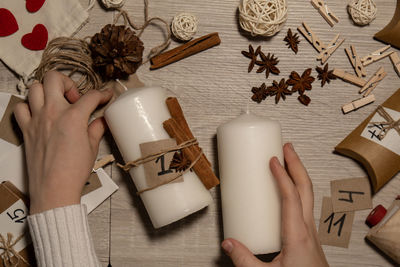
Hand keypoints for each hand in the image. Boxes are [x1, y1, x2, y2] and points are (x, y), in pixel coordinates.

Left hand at [14, 71, 112, 213]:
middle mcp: (53, 113)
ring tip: (57, 103)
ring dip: (47, 91)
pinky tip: (39, 114)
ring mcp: (36, 119)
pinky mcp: (26, 129)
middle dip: (68, 82)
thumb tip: (101, 120)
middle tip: (75, 97)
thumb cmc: (74, 171)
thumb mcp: (92, 148)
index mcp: (73, 117)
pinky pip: (21, 107)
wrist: (54, 189)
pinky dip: (29, 106)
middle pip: (55, 78)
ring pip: (35, 87)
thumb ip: (96, 128)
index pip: (91, 96)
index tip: (106, 95)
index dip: (102, 93)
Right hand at [221, 143, 327, 266]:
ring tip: (288, 163)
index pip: (291, 197)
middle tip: (287, 148)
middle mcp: (308, 230)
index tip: (273, 160)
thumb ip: (244, 259)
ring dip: (299, 176)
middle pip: (306, 189)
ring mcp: (311, 234)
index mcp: (298, 236)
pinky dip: (297, 191)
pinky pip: (305, 207)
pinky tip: (287, 194)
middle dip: (297, 165)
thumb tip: (227, 243)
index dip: (282, 176)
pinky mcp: (309, 238)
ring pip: (309, 196)